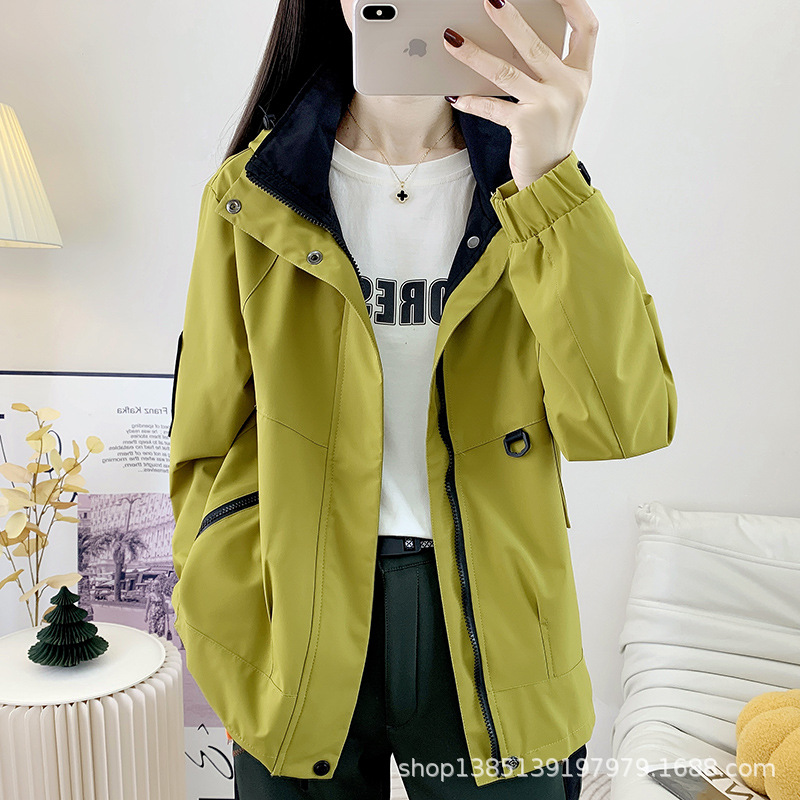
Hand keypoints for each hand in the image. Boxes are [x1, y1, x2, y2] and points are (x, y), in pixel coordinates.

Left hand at [442, 0, 597, 189]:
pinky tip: (454, 94)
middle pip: (536, 44)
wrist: (550, 176)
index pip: (586, 28)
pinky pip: (493, 107)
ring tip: (453, 40)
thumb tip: (514, 36)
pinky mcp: (525, 126)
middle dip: (510, 20)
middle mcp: (569, 88)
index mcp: (581, 75)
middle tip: (489, 1)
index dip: (573, 2)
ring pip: (506, 72)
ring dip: (476, 55)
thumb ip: (549, 69)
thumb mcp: (560, 98)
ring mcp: (548, 106)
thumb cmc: (550, 134)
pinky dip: (471, 101)